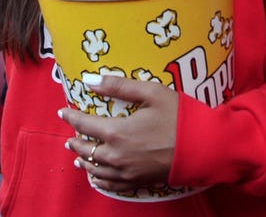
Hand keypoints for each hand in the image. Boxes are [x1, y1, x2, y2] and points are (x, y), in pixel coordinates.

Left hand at [59, 75, 178, 193]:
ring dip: (84, 161)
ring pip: (96, 169)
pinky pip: (110, 185)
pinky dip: (99, 180)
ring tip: (77, 157)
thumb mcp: (151, 92)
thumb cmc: (178, 117)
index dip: (71, 117)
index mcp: (116, 132)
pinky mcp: (137, 182)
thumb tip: (90, 80)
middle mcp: (116, 155)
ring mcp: (126, 172)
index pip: (84, 124)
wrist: (202, 148)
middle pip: (87, 150)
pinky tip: (96, 178)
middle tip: (70, 137)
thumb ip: (119, 86)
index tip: (63, 112)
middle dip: (75, 141)